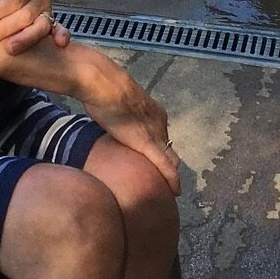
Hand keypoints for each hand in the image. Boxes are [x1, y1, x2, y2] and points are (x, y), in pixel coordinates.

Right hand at [77, 56, 181, 192]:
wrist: (105, 86)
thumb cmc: (104, 90)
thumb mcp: (116, 102)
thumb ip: (118, 114)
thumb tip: (107, 118)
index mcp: (153, 111)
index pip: (161, 134)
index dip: (159, 147)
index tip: (156, 157)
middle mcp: (160, 122)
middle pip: (168, 147)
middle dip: (168, 161)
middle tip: (162, 178)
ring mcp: (156, 134)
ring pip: (170, 158)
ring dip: (169, 172)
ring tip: (167, 187)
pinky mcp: (149, 145)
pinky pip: (165, 166)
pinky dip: (172, 180)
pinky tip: (175, 192)